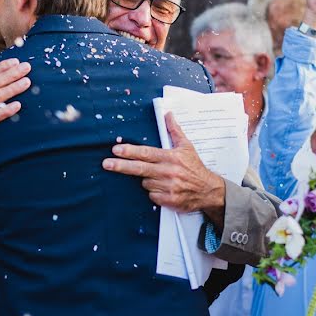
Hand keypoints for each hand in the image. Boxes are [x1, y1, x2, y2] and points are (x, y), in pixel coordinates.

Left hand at [102, 113, 224, 218]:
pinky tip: (164, 188)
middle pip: (139, 169)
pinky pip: (152, 196)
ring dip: (148, 180)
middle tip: (106, 164)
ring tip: (160, 177)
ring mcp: (168, 187)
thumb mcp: (187, 147)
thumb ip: (175, 131)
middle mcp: (168, 172)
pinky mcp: (168, 200)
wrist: (209, 191)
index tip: (116, 150)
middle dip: (121, 166)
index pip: (146, 153)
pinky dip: (154, 192)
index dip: (130, 151)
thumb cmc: (195, 168)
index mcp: (171, 157)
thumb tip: (168, 115)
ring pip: (145, 183)